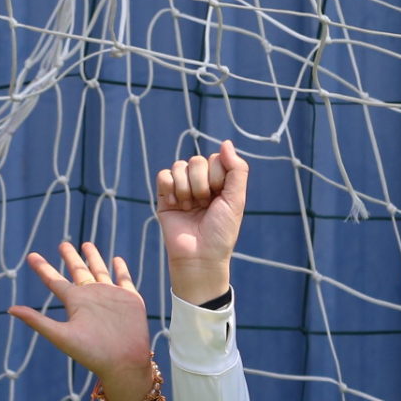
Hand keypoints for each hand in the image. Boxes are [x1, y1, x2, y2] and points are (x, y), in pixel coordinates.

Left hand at [8, 241, 155, 400]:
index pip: (54, 281)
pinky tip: (117, 259)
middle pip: (78, 271)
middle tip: (63, 243)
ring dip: (93, 258)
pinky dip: (120, 269)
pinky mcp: (130, 299)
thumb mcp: (61, 336)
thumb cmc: (92, 353)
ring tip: (86, 244)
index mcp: (74, 302)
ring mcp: (111, 296)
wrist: (124, 363)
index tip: (31, 256)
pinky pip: (124, 279)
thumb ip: (37, 321)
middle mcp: (91, 297)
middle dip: (70, 257)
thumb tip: (10, 309)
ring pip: (100, 271)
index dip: (42, 268)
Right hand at [153, 142, 246, 305]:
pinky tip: (176, 205)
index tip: (219, 197)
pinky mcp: (164, 196)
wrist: (199, 256)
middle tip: (204, 205)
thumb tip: (226, 143)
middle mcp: (200, 183)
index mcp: (219, 183)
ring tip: (190, 208)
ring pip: (179, 166)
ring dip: (186, 189)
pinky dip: (170, 189)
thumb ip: (236, 170)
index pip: (215, 159)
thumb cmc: (221, 232)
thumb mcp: (236, 200)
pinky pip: (164, 175)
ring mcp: (181, 188)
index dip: (217, 176)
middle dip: (201, 184)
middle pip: (196, 161)